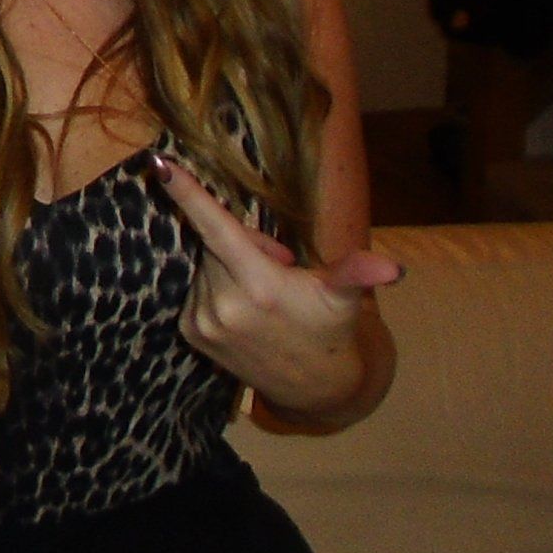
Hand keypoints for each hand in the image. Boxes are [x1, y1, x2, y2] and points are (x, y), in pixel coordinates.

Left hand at [151, 153, 399, 420]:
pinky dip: (215, 286)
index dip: (187, 195)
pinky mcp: (191, 332)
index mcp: (259, 286)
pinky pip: (195, 287)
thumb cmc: (329, 329)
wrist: (310, 387)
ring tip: (263, 292)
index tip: (159, 166)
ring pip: (206, 264)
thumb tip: (393, 269)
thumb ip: (356, 272)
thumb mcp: (343, 298)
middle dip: (243, 243)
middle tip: (279, 264)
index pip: (216, 230)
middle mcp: (223, 304)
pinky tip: (242, 307)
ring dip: (229, 266)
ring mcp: (203, 321)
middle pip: (216, 243)